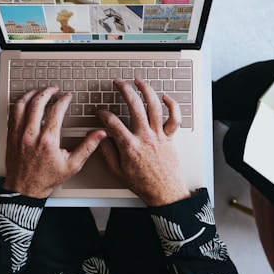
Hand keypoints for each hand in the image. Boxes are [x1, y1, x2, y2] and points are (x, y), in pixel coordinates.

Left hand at [3, 87, 106, 197]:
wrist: (24, 190)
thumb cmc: (46, 179)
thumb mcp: (72, 165)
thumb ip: (87, 147)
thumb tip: (99, 134)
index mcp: (47, 141)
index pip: (56, 111)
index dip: (63, 100)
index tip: (67, 97)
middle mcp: (31, 135)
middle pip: (37, 103)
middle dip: (47, 92)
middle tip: (54, 89)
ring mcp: (18, 135)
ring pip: (21, 105)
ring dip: (31, 94)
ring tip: (39, 91)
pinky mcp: (10, 137)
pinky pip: (12, 114)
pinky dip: (19, 104)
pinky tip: (25, 102)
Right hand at [97, 78, 190, 205]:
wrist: (164, 192)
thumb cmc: (143, 183)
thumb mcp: (117, 171)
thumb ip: (106, 153)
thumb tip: (99, 139)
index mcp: (130, 146)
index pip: (112, 122)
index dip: (103, 113)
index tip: (100, 111)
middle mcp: (145, 137)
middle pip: (134, 106)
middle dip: (124, 90)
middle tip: (119, 83)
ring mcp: (159, 135)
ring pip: (154, 106)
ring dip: (146, 90)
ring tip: (139, 81)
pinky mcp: (170, 137)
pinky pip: (174, 118)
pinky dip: (172, 106)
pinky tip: (165, 97)